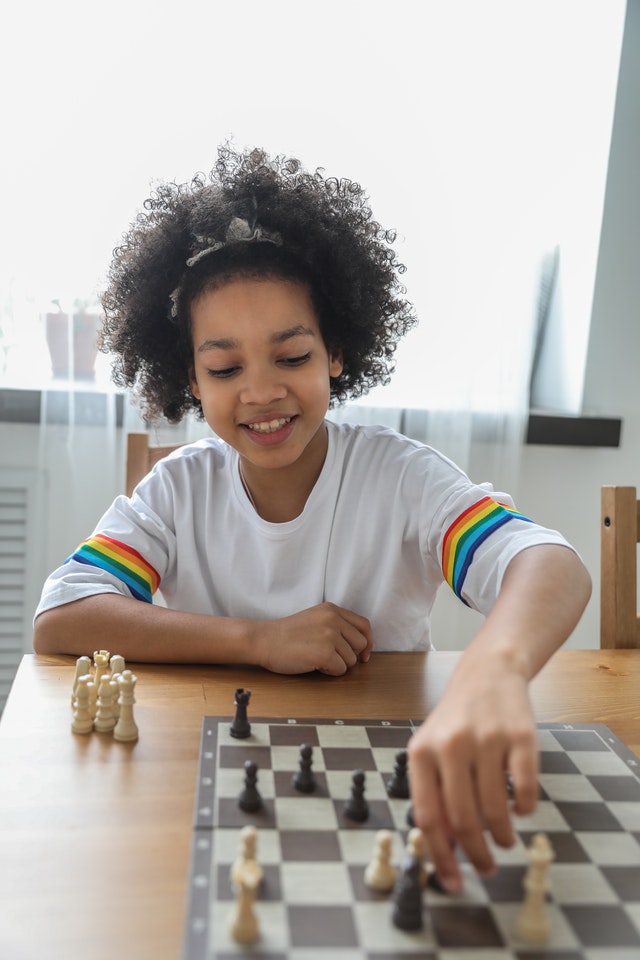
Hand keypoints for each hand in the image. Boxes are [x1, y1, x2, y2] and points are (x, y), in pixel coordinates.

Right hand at [258, 602, 372, 674]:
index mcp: (332, 609)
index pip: (364, 625)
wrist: (264, 640)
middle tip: (332, 658)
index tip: (364, 654)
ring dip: (337, 664)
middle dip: (349, 655)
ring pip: (351, 660)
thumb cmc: (285, 634)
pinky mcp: (325, 653)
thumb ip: (335, 625)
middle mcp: (334, 619)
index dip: (367, 642)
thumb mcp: (314, 619)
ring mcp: (330, 635)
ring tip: (317, 658)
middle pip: (360, 644)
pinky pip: (340, 670)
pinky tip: (314, 665)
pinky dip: (329, 672)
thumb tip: (359, 645)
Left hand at [407, 658, 538, 891]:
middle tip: (486, 868)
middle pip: (464, 820)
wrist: (488, 672)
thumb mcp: (432, 749)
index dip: (440, 856)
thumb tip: (443, 848)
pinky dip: (526, 810)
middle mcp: (452, 744)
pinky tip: (522, 810)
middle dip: (476, 855)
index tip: (452, 882)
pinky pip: (526, 790)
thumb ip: (434, 792)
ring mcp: (487, 739)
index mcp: (422, 751)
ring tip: (505, 841)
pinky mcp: (521, 736)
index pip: (428, 817)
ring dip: (503, 837)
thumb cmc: (457, 720)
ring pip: (496, 810)